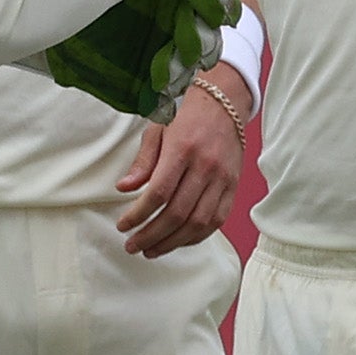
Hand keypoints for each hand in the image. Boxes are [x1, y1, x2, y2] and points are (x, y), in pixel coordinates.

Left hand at [114, 71, 247, 256]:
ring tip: (151, 250)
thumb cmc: (186, 116)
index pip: (158, 193)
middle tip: (132, 246)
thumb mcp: (157, 130)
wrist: (224, 104)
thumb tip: (124, 188)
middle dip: (151, 235)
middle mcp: (205, 167)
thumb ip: (143, 162)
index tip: (122, 226)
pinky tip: (178, 241)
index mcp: (183, 150)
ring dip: (172, 242)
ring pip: (198, 222)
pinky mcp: (233, 187)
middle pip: (177, 213)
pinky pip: (216, 220)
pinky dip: (196, 236)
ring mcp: (223, 179)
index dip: (138, 215)